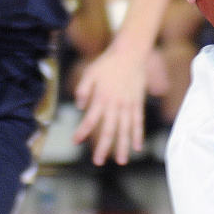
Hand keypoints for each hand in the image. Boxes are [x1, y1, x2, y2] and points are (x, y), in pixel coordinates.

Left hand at [72, 42, 148, 165]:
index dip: (82, 132)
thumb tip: (81, 107)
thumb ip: (83, 90)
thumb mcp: (89, 72)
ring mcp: (128, 104)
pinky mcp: (138, 102)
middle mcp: (116, 104)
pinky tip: (137, 146)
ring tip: (121, 161)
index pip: (91, 120)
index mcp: (102, 97)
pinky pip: (138, 121)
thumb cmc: (108, 62)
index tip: (75, 141)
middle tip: (98, 161)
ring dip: (123, 146)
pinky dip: (138, 134)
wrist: (131, 52)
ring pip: (126, 129)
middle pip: (109, 129)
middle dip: (103, 147)